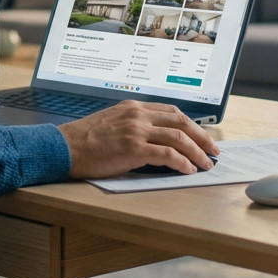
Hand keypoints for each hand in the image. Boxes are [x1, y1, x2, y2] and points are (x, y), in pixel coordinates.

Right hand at [57, 100, 219, 177]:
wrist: (64, 147)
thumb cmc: (84, 140)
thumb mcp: (111, 123)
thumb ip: (133, 126)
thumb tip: (156, 140)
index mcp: (133, 107)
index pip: (171, 111)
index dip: (191, 125)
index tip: (201, 136)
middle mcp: (137, 115)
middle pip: (180, 121)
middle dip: (201, 137)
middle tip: (213, 150)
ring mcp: (136, 130)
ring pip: (178, 137)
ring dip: (197, 152)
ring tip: (206, 164)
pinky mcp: (133, 148)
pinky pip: (167, 154)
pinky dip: (182, 162)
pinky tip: (188, 170)